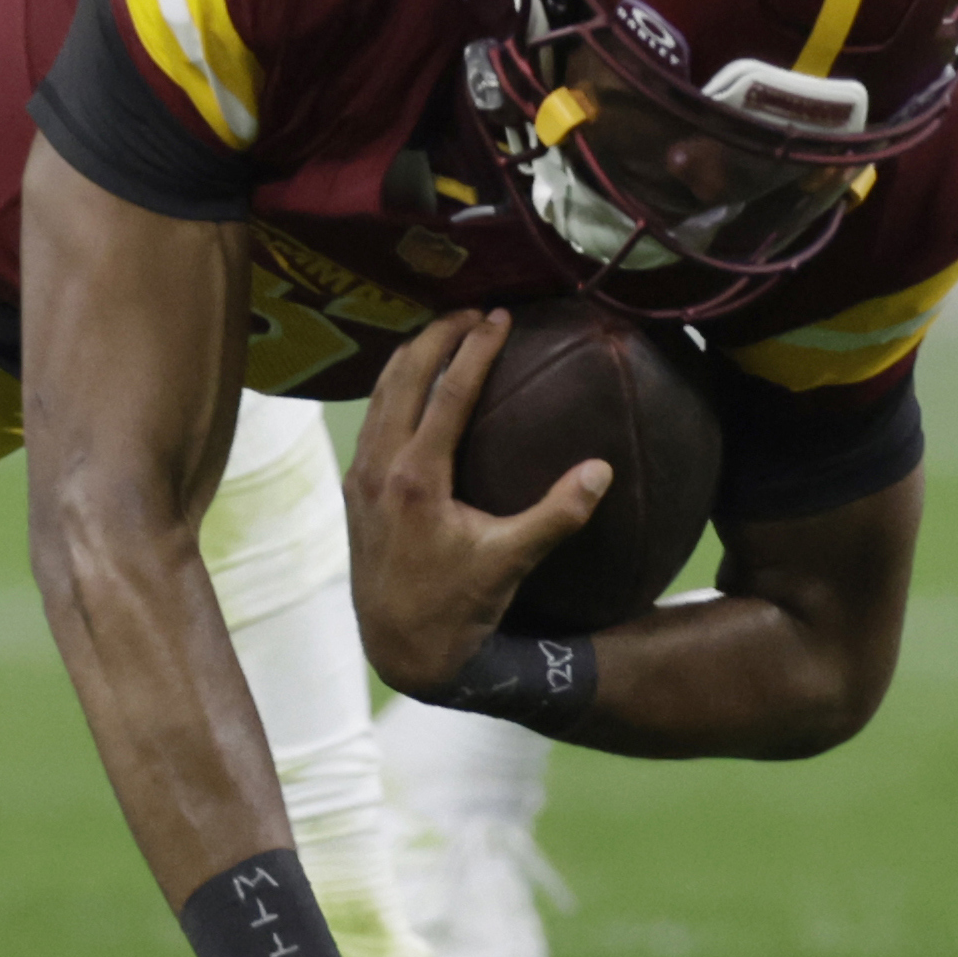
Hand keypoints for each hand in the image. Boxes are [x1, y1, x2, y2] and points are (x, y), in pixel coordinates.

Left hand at [343, 310, 612, 694]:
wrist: (400, 646)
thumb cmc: (458, 605)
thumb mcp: (512, 561)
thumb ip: (557, 514)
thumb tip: (602, 469)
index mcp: (415, 478)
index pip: (447, 394)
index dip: (474, 349)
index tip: (500, 315)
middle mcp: (379, 467)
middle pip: (403, 378)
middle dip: (435, 336)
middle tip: (473, 310)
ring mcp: (360, 476)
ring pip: (378, 395)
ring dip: (410, 358)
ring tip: (444, 331)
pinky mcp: (354, 488)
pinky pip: (372, 419)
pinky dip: (392, 389)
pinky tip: (415, 384)